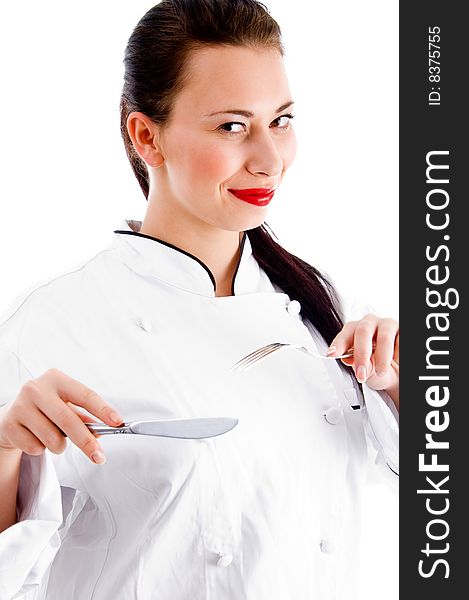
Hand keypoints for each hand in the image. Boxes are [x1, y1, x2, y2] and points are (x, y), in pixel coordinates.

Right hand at [0, 368, 124, 463]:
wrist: (11, 417)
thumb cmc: (45, 410)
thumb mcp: (64, 406)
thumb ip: (83, 417)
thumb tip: (101, 432)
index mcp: (56, 379)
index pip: (85, 395)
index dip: (103, 410)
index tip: (117, 422)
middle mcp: (37, 388)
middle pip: (69, 420)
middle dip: (86, 441)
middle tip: (99, 456)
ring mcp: (21, 405)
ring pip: (52, 438)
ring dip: (59, 446)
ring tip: (53, 438)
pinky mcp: (9, 423)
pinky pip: (35, 447)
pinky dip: (40, 449)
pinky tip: (34, 438)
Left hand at [327, 314, 398, 396]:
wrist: (395, 371)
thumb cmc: (375, 365)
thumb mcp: (364, 368)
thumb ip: (357, 364)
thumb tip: (353, 362)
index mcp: (354, 330)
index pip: (345, 334)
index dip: (338, 344)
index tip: (332, 354)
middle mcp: (369, 324)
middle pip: (363, 332)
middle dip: (361, 354)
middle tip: (361, 373)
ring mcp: (386, 325)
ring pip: (384, 337)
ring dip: (382, 358)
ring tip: (381, 372)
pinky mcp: (401, 330)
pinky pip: (400, 341)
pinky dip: (397, 354)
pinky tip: (395, 361)